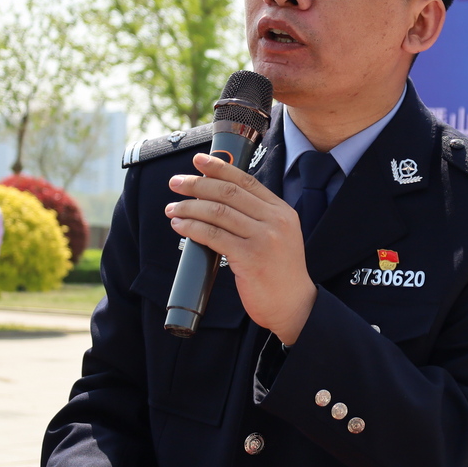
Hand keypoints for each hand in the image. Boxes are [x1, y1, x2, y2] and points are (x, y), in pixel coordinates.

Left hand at [166, 152, 315, 344]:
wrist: (294, 305)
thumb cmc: (280, 273)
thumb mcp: (279, 237)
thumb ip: (258, 218)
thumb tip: (219, 201)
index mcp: (282, 212)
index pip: (246, 181)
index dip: (220, 167)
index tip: (199, 161)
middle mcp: (275, 221)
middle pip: (229, 193)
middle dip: (198, 184)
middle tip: (176, 183)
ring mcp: (264, 239)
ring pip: (218, 212)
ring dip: (189, 207)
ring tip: (173, 208)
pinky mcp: (250, 257)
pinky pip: (213, 235)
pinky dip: (192, 228)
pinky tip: (180, 226)